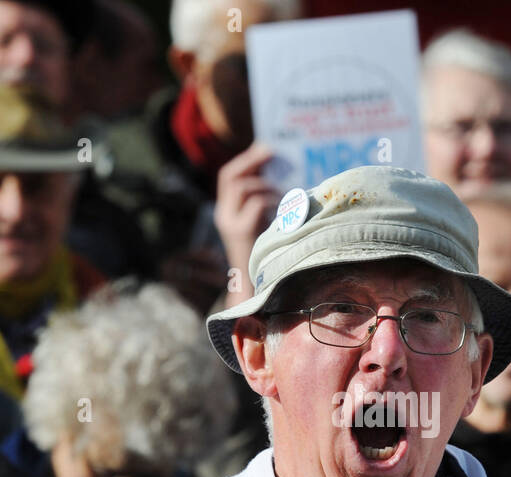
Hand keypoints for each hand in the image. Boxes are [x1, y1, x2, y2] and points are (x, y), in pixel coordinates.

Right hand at [215, 142, 279, 304]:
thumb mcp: (264, 226)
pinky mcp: (242, 232)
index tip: (266, 149)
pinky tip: (286, 210)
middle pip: (230, 176)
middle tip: (273, 153)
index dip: (247, 160)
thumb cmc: (268, 257)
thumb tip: (284, 176)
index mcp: (227, 212)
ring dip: (266, 186)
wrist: (256, 292)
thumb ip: (267, 204)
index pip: (228, 176)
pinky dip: (272, 201)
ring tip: (284, 196)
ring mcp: (231, 224)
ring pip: (243, 187)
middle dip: (252, 161)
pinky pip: (257, 203)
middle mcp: (224, 216)